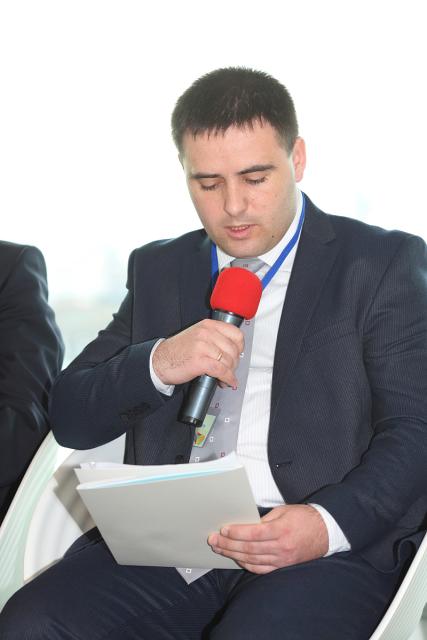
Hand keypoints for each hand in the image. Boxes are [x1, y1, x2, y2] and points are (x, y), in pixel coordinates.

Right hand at [152, 319, 243, 386]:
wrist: (159, 361)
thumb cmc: (177, 351)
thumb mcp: (197, 335)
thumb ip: (214, 338)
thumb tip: (233, 352)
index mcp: (208, 325)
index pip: (236, 334)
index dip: (240, 347)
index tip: (237, 355)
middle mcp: (206, 333)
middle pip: (233, 350)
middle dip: (234, 364)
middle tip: (229, 371)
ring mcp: (203, 346)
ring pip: (228, 361)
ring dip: (230, 373)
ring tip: (224, 379)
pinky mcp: (200, 361)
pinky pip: (221, 371)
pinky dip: (227, 379)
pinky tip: (226, 382)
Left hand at [208, 504, 328, 573]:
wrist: (325, 532)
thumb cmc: (303, 518)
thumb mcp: (283, 511)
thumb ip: (264, 519)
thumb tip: (244, 524)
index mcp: (280, 530)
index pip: (253, 533)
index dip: (236, 533)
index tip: (222, 530)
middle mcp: (281, 547)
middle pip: (248, 548)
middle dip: (227, 544)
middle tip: (213, 541)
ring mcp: (282, 559)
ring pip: (252, 559)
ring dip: (233, 554)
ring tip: (219, 549)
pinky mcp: (283, 566)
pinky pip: (261, 568)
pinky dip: (247, 564)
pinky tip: (237, 559)